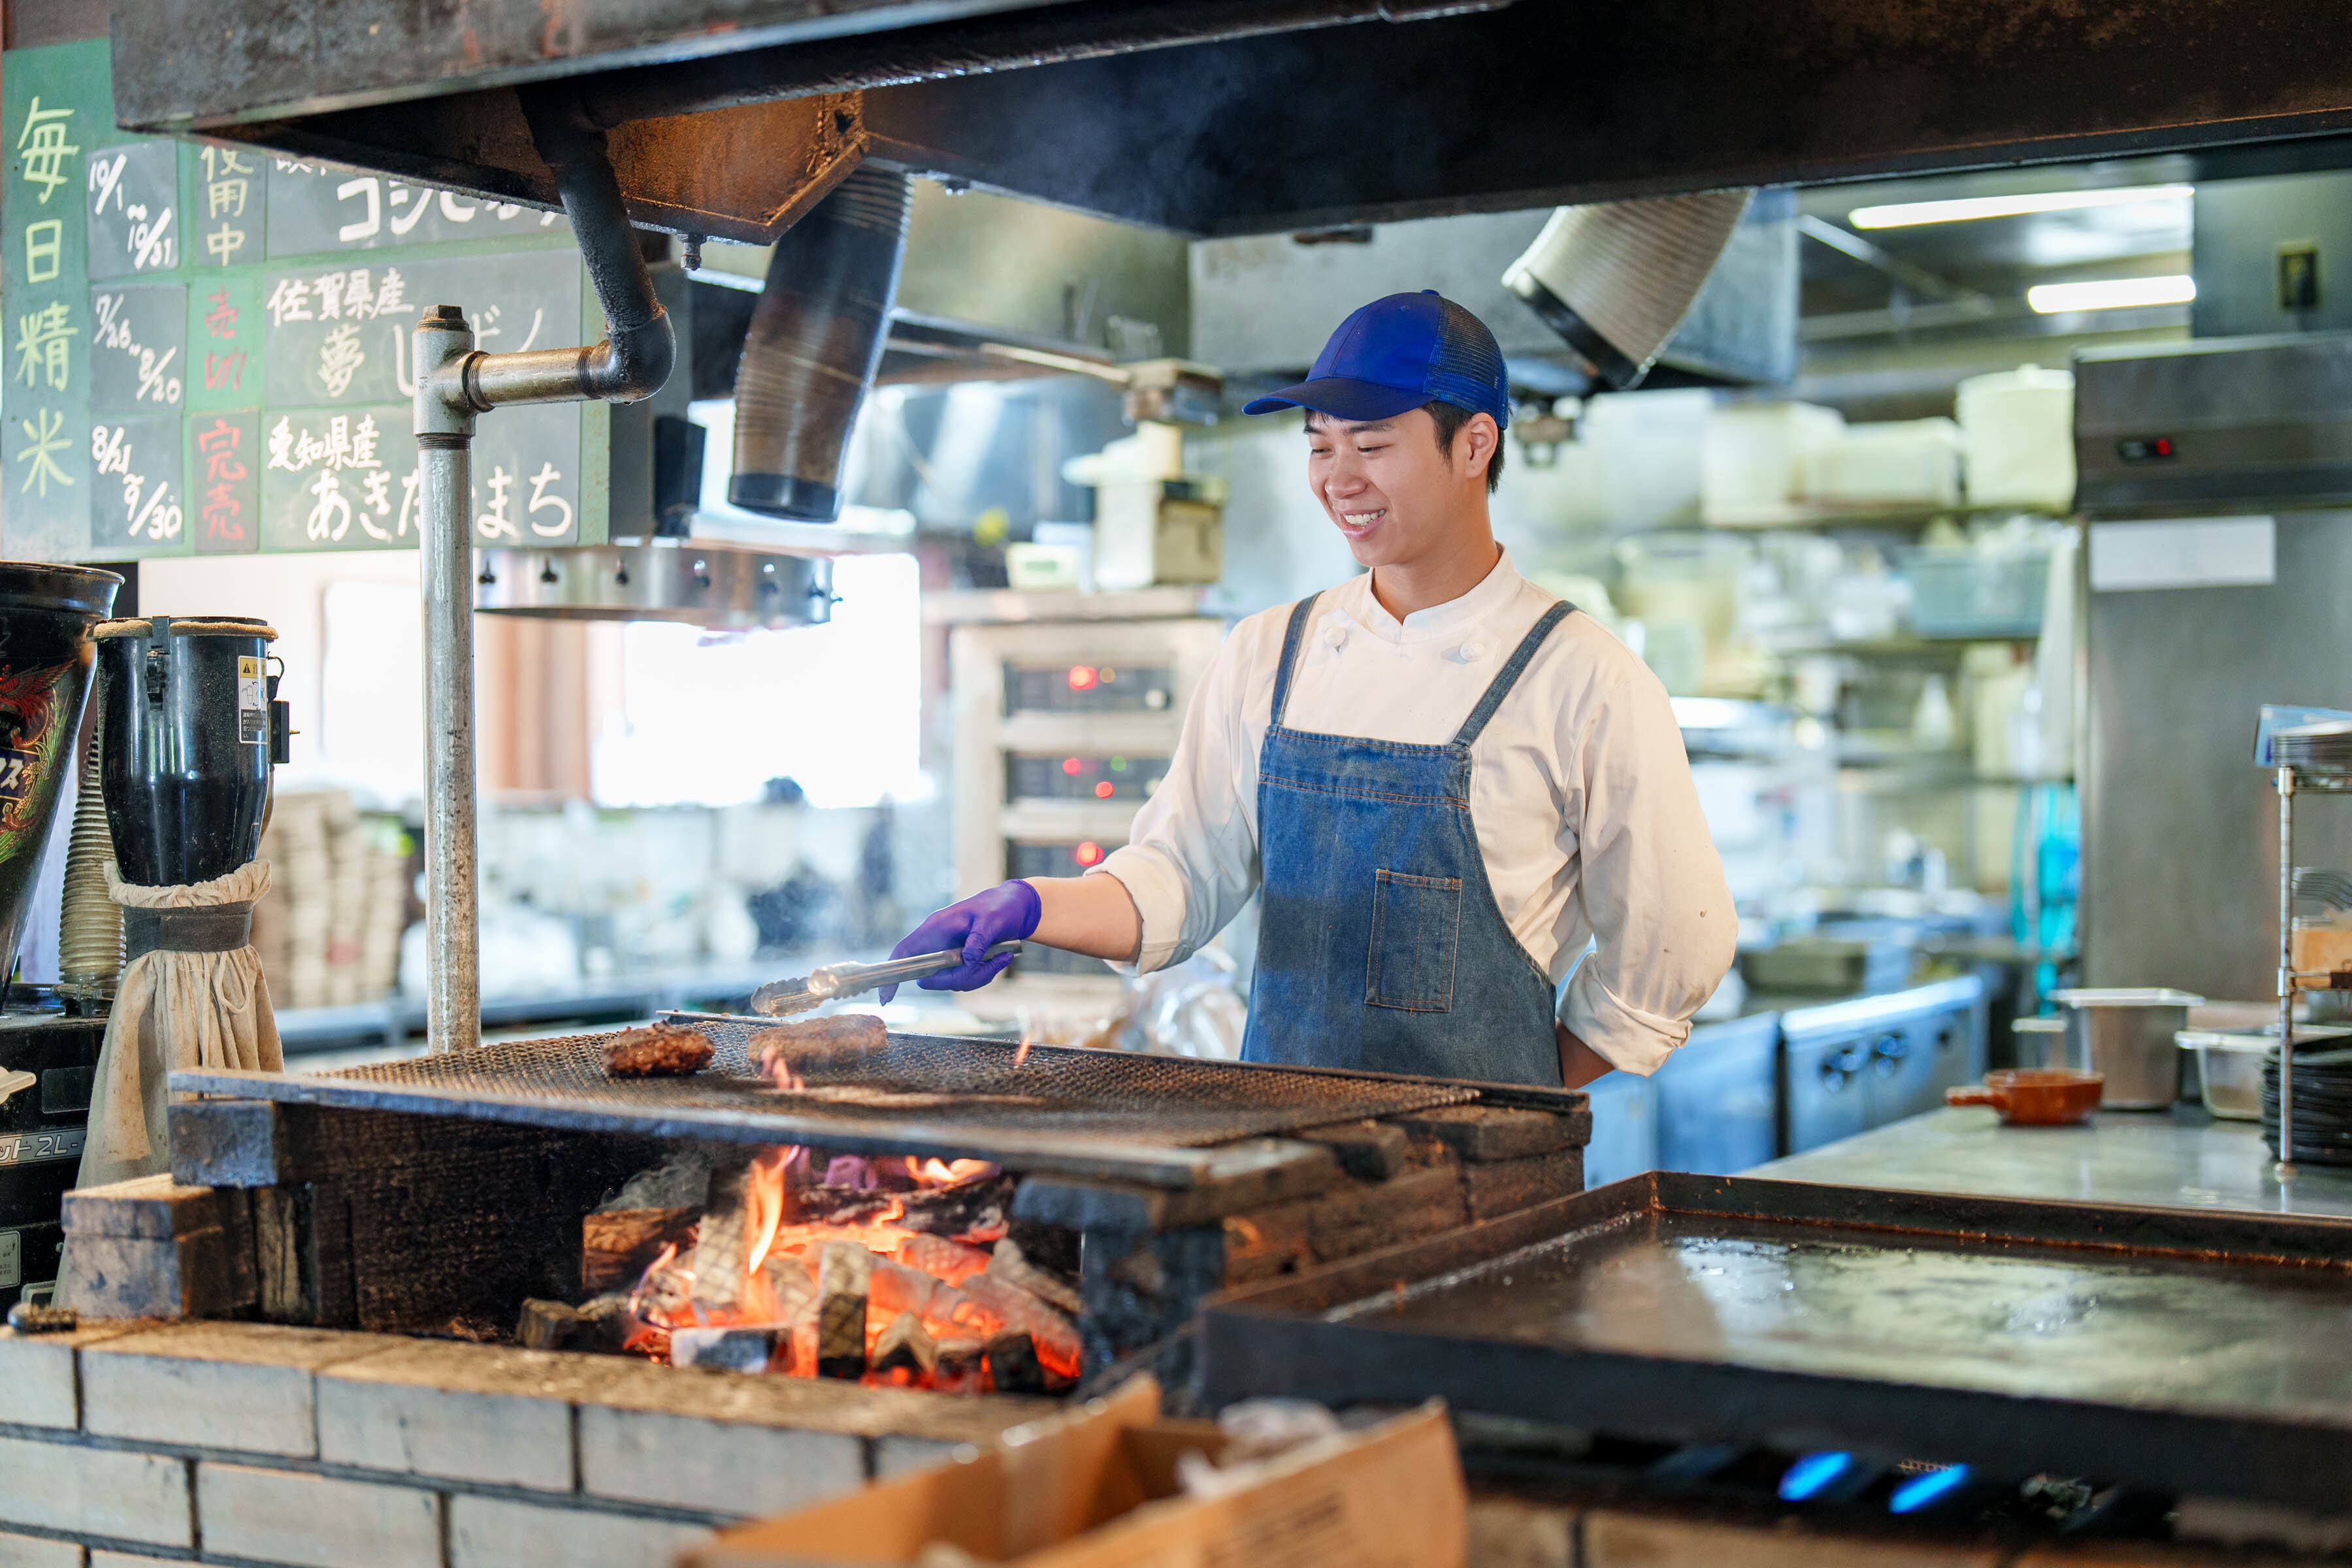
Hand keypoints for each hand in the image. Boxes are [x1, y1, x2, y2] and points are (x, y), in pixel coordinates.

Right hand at [878, 881, 1042, 1001]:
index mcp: (935, 928)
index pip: (905, 952)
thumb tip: (967, 961)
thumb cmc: (999, 907)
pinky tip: (1001, 957)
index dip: (893, 973)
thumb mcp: (991, 920)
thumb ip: (978, 940)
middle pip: (933, 976)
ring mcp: (948, 953)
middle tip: (991, 964)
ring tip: (1001, 956)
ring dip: (979, 975)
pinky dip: (985, 973)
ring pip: (953, 980)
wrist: (1015, 907)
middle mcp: (938, 942)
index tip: (887, 996)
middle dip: (961, 977)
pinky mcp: (961, 961)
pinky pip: (966, 978)